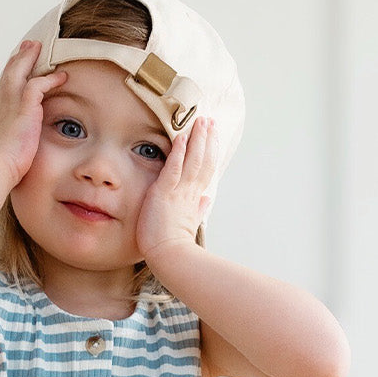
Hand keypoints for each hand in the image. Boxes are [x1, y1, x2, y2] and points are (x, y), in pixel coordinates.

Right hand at [0, 41, 67, 187]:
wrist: (0, 166)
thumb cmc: (7, 164)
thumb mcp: (14, 146)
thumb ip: (21, 138)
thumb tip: (25, 146)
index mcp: (4, 112)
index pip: (8, 86)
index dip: (14, 71)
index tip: (20, 60)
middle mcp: (6, 104)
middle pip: (11, 72)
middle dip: (20, 57)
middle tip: (29, 45)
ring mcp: (14, 104)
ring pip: (20, 71)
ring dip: (30, 58)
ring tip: (40, 48)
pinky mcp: (26, 108)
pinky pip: (38, 85)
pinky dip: (50, 80)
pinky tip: (61, 77)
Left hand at [135, 114, 217, 263]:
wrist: (170, 256)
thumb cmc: (174, 245)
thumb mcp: (190, 223)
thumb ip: (198, 209)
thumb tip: (206, 200)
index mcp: (194, 198)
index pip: (205, 169)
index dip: (210, 151)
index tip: (212, 135)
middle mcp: (189, 192)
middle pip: (202, 160)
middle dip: (207, 139)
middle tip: (210, 120)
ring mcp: (178, 192)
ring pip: (192, 160)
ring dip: (197, 139)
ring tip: (201, 121)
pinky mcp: (164, 193)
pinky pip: (174, 169)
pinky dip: (178, 153)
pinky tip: (181, 137)